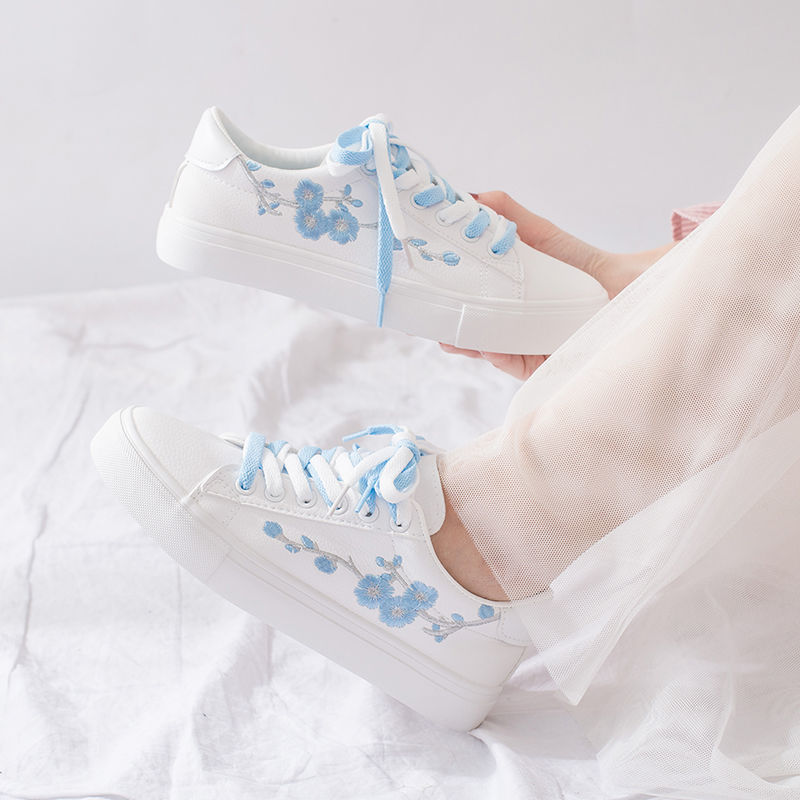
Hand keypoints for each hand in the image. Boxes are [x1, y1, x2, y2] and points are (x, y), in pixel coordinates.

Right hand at [440, 191, 675, 379]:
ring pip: (490, 349)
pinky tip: (480, 344)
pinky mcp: (546, 366)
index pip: (475, 300)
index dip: (450, 297)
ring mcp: (530, 347)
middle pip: (476, 328)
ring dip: (466, 343)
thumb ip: (515, 220)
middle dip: (450, 325)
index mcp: (515, 298)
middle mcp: (519, 325)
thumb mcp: (548, 240)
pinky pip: (515, 363)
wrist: (640, 292)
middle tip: (427, 318)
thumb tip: (476, 196)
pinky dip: (496, 355)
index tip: (427, 286)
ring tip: (444, 335)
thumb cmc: (594, 270)